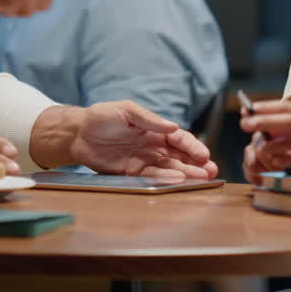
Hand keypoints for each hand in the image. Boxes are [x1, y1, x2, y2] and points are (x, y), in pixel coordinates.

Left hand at [63, 101, 217, 179]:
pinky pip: (152, 177)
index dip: (193, 146)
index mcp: (155, 129)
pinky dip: (165, 180)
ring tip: (202, 179)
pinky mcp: (132, 173)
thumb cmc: (102, 116)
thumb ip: (148, 119)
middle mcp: (153, 145)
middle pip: (180, 156)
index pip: (179, 138)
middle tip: (212, 171)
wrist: (77, 134)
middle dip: (197, 164)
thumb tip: (173, 126)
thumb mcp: (126, 110)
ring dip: (186, 174)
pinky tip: (178, 181)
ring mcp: (144, 160)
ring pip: (170, 169)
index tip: (204, 154)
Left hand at [240, 99, 290, 181]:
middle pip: (288, 121)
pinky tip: (273, 160)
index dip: (268, 106)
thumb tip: (263, 119)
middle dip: (264, 121)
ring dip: (272, 144)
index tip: (250, 107)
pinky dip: (285, 160)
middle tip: (245, 123)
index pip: (288, 106)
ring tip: (258, 146)